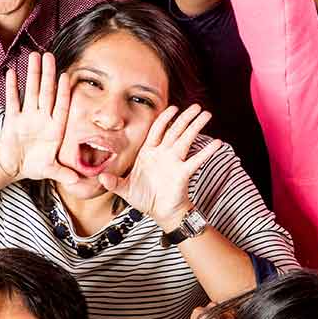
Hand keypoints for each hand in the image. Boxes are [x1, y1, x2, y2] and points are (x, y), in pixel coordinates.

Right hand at [0, 53, 79, 184]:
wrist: (15, 167)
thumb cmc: (36, 165)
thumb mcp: (51, 170)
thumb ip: (63, 174)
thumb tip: (77, 184)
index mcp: (55, 128)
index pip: (61, 106)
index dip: (64, 92)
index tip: (67, 77)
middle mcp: (42, 118)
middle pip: (46, 92)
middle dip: (48, 74)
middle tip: (49, 56)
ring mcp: (27, 116)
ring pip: (31, 91)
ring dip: (32, 74)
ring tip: (33, 56)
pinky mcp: (13, 119)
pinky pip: (12, 100)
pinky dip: (12, 87)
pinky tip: (12, 72)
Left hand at [100, 105, 219, 230]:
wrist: (159, 212)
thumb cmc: (144, 198)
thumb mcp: (124, 190)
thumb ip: (113, 182)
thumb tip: (101, 178)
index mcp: (149, 153)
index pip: (157, 130)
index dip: (164, 119)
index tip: (172, 107)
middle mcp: (163, 154)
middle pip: (175, 131)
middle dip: (185, 118)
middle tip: (197, 106)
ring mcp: (175, 162)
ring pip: (186, 140)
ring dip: (195, 127)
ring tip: (206, 115)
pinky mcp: (183, 173)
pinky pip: (196, 160)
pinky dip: (206, 151)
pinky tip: (216, 142)